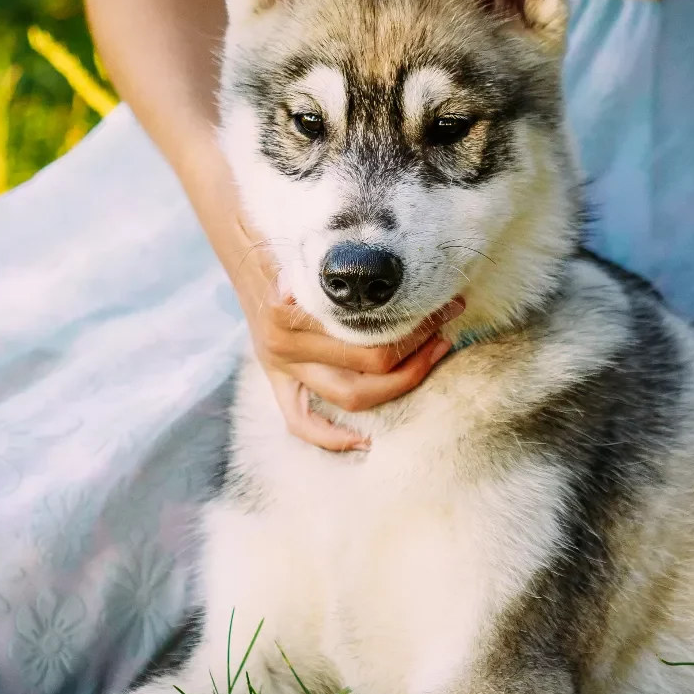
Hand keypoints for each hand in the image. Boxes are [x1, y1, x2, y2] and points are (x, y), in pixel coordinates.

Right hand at [230, 246, 461, 450]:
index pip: (369, 326)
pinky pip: (300, 423)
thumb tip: (390, 267)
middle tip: (444, 330)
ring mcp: (282, 367)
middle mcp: (286, 341)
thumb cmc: (295, 252)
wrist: (249, 262)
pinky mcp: (278, 383)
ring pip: (349, 394)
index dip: (414, 320)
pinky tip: (363, 441)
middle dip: (417, 350)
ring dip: (398, 383)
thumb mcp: (313, 251)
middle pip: (368, 362)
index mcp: (293, 306)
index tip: (444, 305)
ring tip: (430, 360)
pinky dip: (329, 437)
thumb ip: (340, 262)